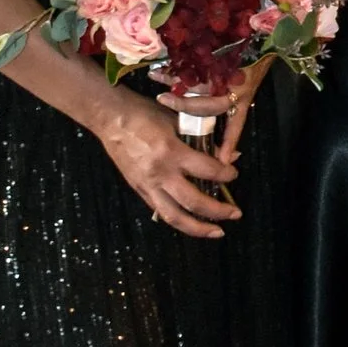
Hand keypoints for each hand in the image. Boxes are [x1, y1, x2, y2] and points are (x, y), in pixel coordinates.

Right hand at [94, 91, 246, 237]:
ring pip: (175, 216)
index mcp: (172, 152)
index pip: (208, 170)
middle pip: (194, 202)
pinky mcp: (139, 190)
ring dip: (198, 228)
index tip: (234, 174)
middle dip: (218, 211)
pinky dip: (179, 220)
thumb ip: (204, 139)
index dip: (226, 174)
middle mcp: (160, 173)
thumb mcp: (177, 120)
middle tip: (235, 214)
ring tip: (216, 232)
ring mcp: (148, 185)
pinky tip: (192, 223)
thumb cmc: (145, 114)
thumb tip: (231, 156)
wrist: (111, 119)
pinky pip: (161, 211)